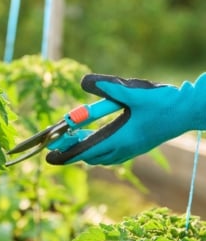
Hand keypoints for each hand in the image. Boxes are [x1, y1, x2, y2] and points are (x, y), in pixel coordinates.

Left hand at [46, 73, 205, 164]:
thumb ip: (109, 88)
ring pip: (102, 156)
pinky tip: (94, 138)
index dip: (67, 155)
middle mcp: (125, 148)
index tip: (50, 158)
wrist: (190, 111)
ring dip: (86, 150)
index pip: (87, 151)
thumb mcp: (134, 93)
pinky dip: (98, 149)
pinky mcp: (138, 146)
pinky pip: (112, 153)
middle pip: (92, 156)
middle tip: (57, 143)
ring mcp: (133, 149)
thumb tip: (84, 82)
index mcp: (122, 138)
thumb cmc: (164, 102)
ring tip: (72, 139)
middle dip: (73, 151)